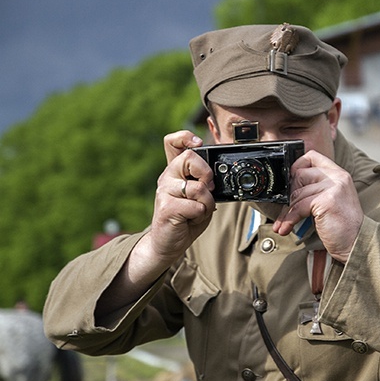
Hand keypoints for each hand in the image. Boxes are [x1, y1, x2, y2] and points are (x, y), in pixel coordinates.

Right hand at [145, 131, 215, 265]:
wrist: (167, 244)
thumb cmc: (186, 219)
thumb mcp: (199, 197)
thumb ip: (204, 184)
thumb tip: (213, 178)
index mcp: (175, 172)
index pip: (172, 143)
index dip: (185, 137)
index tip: (198, 143)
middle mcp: (167, 178)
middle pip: (189, 157)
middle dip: (206, 173)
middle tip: (207, 189)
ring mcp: (164, 192)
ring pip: (198, 187)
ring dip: (207, 203)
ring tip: (198, 211)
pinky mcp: (167, 207)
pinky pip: (196, 206)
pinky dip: (201, 215)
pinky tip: (190, 220)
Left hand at [273, 150, 362, 262]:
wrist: (356, 244)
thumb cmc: (342, 226)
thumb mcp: (331, 200)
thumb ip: (316, 188)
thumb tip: (289, 188)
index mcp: (339, 174)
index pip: (312, 156)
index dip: (296, 167)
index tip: (290, 185)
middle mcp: (338, 177)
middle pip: (300, 174)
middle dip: (288, 195)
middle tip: (285, 211)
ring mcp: (334, 187)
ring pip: (297, 193)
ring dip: (286, 212)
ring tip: (283, 225)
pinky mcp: (327, 201)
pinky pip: (299, 206)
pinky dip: (290, 218)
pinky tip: (287, 228)